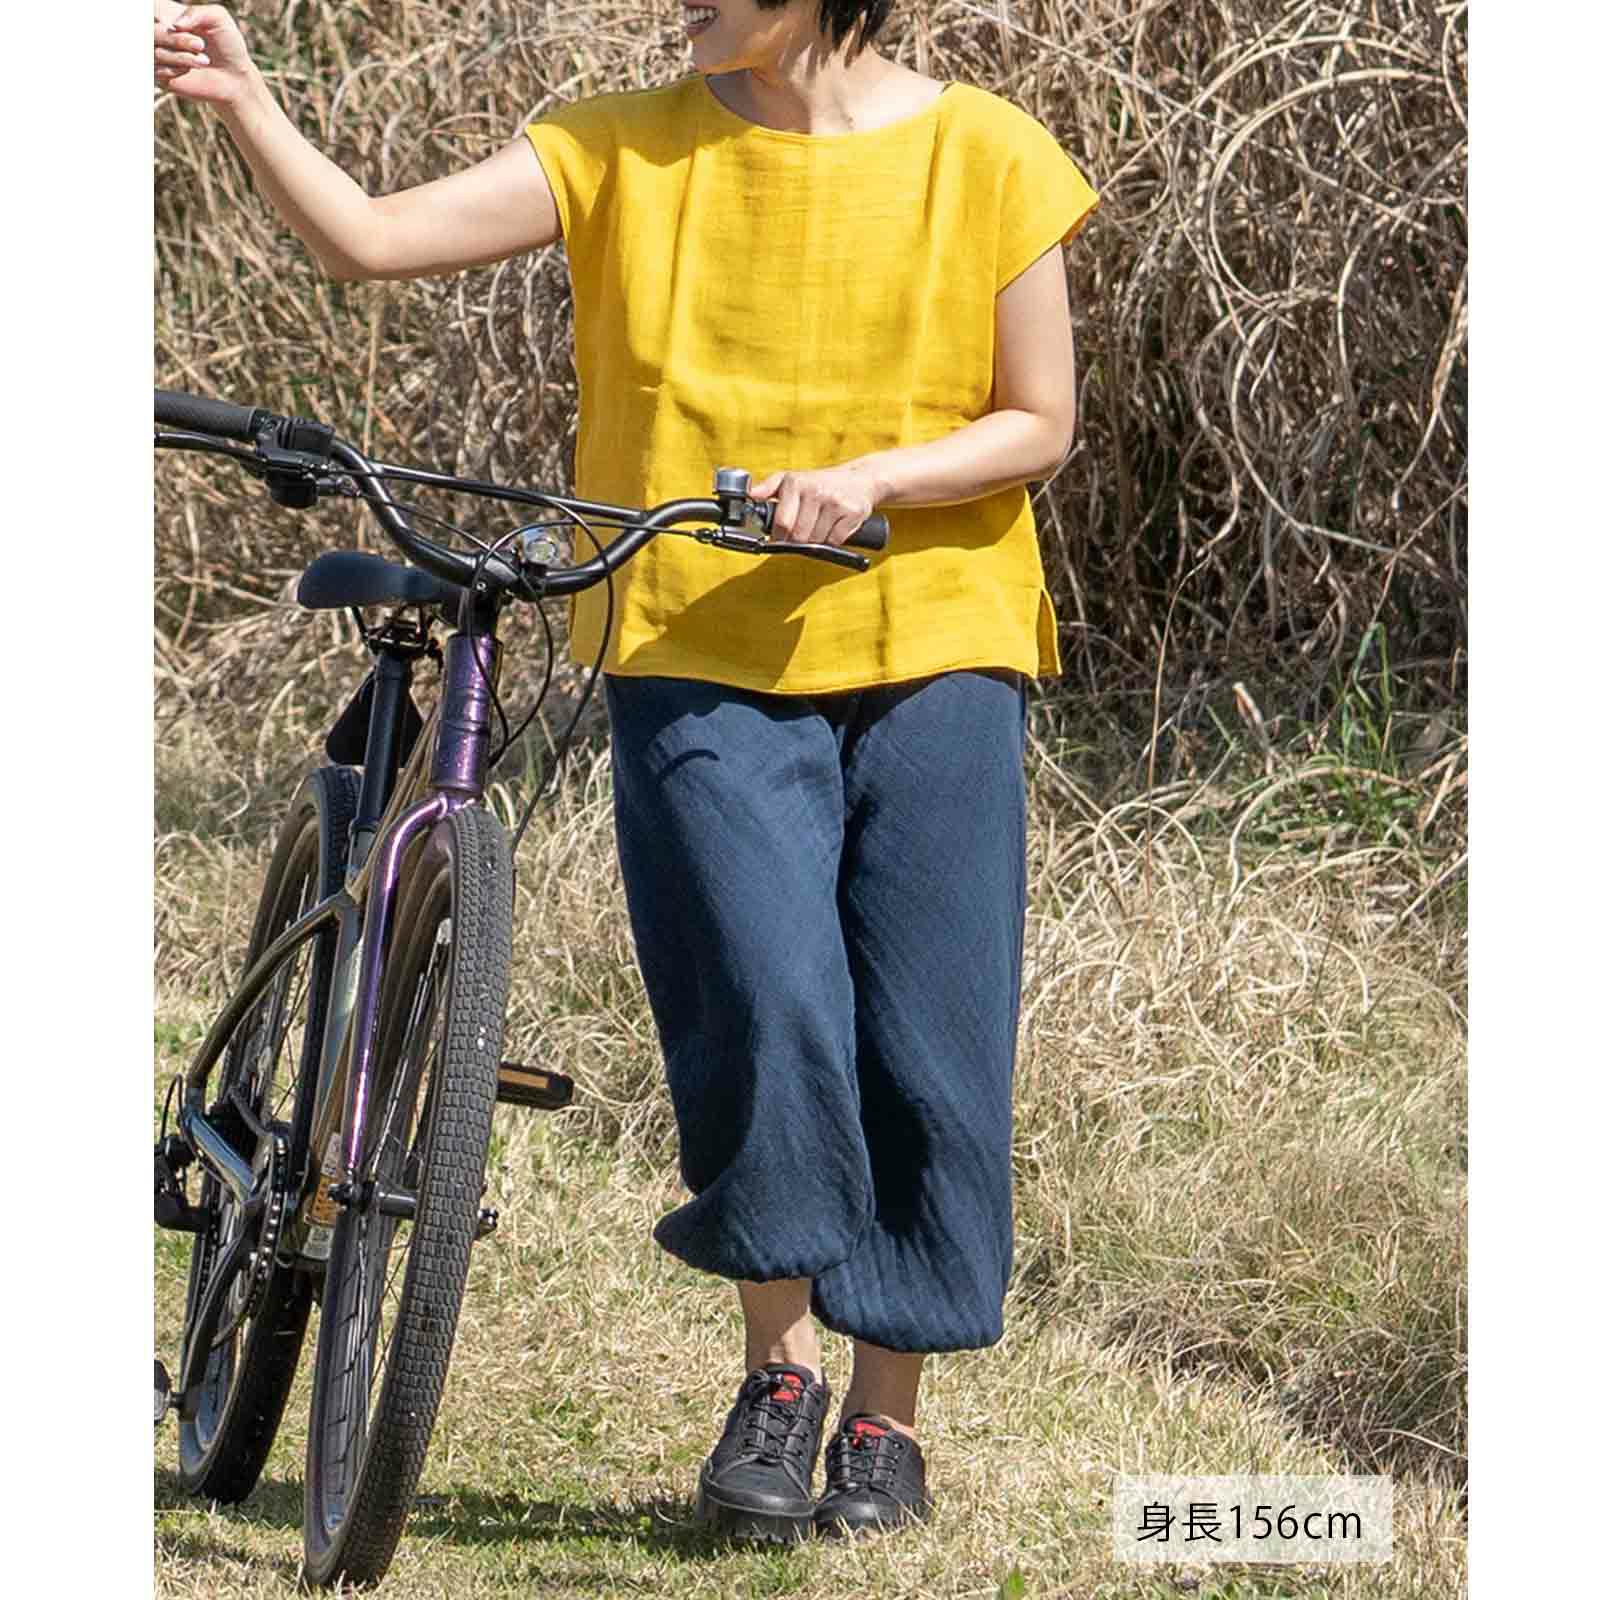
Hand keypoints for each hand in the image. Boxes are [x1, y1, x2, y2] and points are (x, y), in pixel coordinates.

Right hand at [155, 4, 254, 106]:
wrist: (236, 77)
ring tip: (204, 61)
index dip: (153, 13)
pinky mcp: (160, 76)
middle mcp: (158, 32)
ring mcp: (157, 54)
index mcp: (167, 13)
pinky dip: (174, 70)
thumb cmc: (227, 43)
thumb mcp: (218, 19)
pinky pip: (156, 70)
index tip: (177, 26)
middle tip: (200, 45)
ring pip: (153, 52)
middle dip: (177, 39)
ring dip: (181, 57)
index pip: (148, 8)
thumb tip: (174, 25)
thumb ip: (196, 12)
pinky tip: (190, 70)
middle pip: (150, 31)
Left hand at [747, 464, 880, 546]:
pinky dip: (832, 540)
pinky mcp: (852, 513)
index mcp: (796, 483)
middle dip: (797, 541)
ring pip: (816, 541)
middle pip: (798, 536)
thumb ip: (767, 488)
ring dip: (815, 541)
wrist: (859, 479)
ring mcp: (835, 502)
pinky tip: (833, 526)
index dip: (779, 536)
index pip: (782, 523)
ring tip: (818, 525)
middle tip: (801, 532)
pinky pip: (835, 541)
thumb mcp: (791, 479)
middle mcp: (816, 491)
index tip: (782, 536)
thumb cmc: (820, 483)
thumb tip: (749, 496)